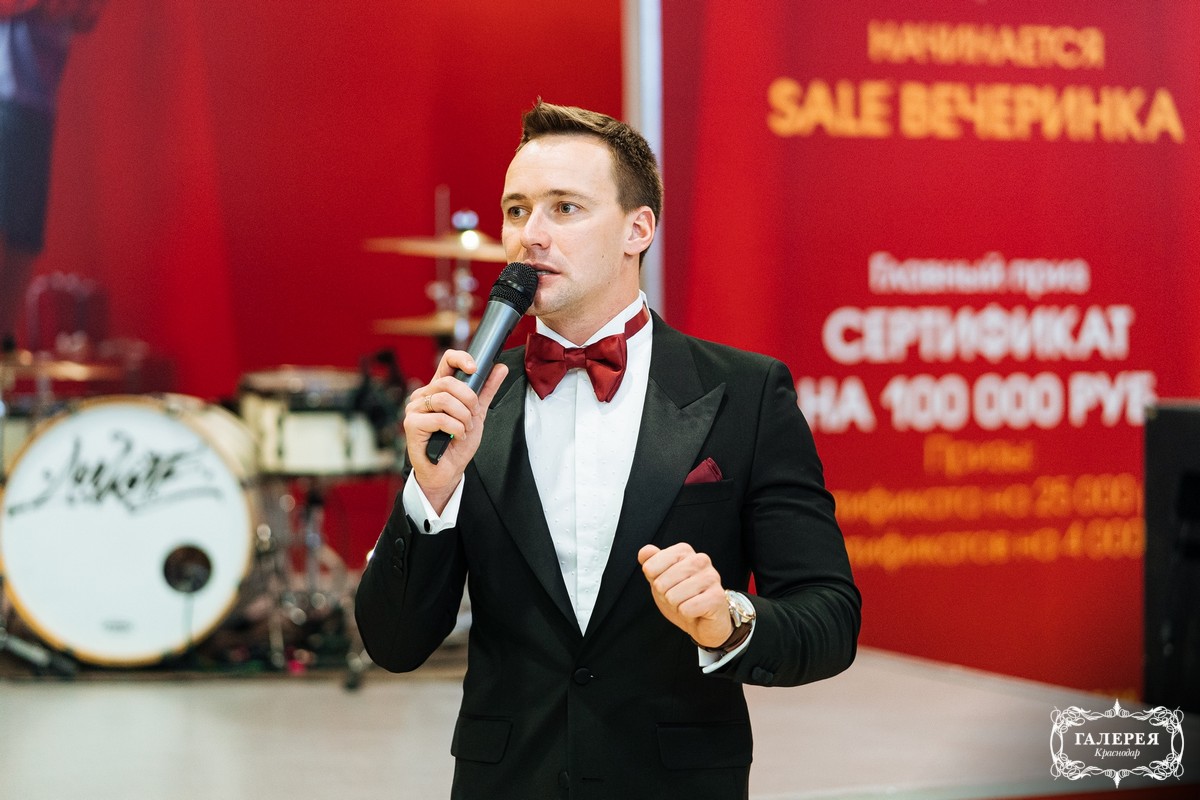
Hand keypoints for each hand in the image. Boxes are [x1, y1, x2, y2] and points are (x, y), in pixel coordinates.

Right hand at [404, 350, 507, 511]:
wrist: (448, 471)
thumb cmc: (457, 443)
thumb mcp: (477, 414)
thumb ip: (486, 391)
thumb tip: (500, 368)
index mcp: (438, 389)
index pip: (447, 361)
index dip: (461, 359)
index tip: (475, 368)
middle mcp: (424, 396)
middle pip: (448, 382)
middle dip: (469, 400)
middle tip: (473, 416)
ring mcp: (415, 409)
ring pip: (444, 400)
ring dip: (463, 417)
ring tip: (465, 429)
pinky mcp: (412, 424)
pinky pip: (440, 418)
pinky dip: (455, 429)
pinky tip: (457, 437)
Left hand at [637, 543, 731, 647]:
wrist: (703, 622)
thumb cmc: (682, 598)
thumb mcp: (660, 579)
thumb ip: (650, 563)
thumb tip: (644, 552)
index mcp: (684, 551)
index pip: (650, 567)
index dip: (654, 582)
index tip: (669, 585)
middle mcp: (700, 559)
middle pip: (660, 583)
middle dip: (665, 596)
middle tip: (679, 598)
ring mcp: (711, 577)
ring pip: (672, 597)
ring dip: (676, 606)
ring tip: (688, 603)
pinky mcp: (716, 597)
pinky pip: (686, 609)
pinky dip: (687, 615)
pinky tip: (697, 611)